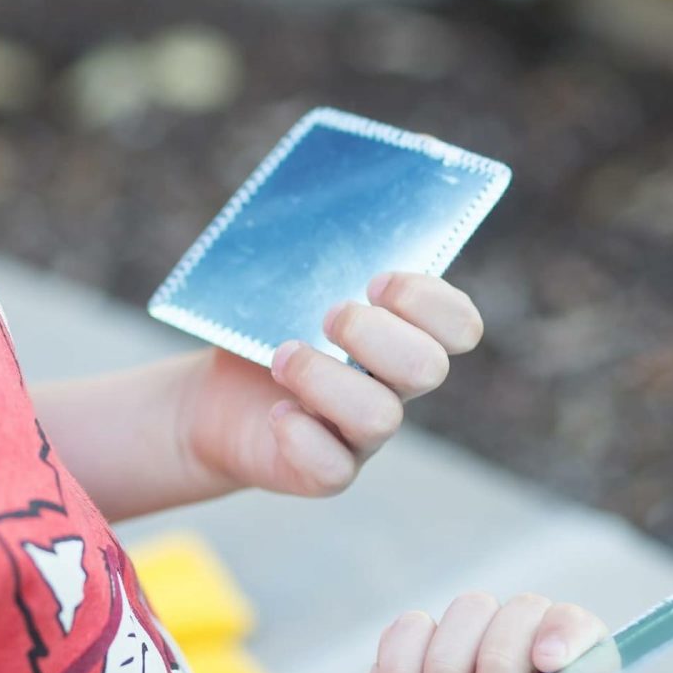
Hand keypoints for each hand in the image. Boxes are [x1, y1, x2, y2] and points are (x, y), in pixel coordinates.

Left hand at [177, 271, 481, 496]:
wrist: (213, 398)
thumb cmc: (259, 331)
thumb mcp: (285, 283)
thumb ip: (311, 251)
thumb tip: (310, 201)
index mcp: (399, 332)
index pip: (458, 324)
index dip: (430, 301)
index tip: (375, 281)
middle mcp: (392, 385)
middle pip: (429, 368)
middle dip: (376, 334)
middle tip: (328, 316)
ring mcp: (361, 434)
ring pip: (381, 418)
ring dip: (326, 379)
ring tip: (283, 356)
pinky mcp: (324, 470)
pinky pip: (335, 469)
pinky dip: (303, 435)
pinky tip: (277, 413)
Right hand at [362, 593, 615, 672]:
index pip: (574, 624)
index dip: (564, 633)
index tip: (548, 662)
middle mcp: (522, 645)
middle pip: (520, 610)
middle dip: (501, 659)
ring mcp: (470, 640)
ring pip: (468, 609)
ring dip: (450, 663)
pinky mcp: (419, 647)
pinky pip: (411, 628)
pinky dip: (403, 660)